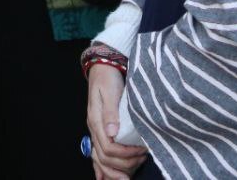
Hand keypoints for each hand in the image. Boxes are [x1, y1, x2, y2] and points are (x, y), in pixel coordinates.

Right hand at [87, 65, 146, 179]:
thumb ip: (111, 112)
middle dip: (123, 165)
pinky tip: (105, 178)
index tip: (141, 152)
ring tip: (129, 175)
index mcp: (96, 120)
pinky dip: (101, 168)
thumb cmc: (108, 78)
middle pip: (104, 158)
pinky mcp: (100, 130)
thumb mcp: (110, 91)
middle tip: (142, 161)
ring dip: (114, 170)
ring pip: (100, 159)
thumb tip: (112, 132)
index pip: (109, 148)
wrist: (102, 68)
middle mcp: (94, 128)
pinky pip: (97, 154)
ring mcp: (96, 130)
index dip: (126, 154)